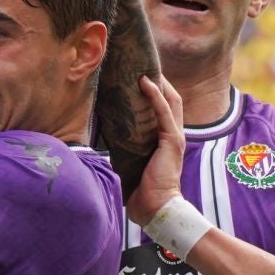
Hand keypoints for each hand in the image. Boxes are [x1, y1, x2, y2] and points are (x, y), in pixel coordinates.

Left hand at [125, 74, 186, 228]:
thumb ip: (123, 148)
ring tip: (144, 66)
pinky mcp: (172, 140)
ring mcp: (174, 137)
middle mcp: (172, 135)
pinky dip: (155, 95)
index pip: (164, 109)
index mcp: (164, 140)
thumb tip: (100, 137)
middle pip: (170, 99)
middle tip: (142, 65)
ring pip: (170, 100)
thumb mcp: (130, 162)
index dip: (156, 91)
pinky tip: (145, 82)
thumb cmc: (141, 191)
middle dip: (159, 81)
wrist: (156, 209)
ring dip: (159, 82)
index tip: (140, 76)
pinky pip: (164, 112)